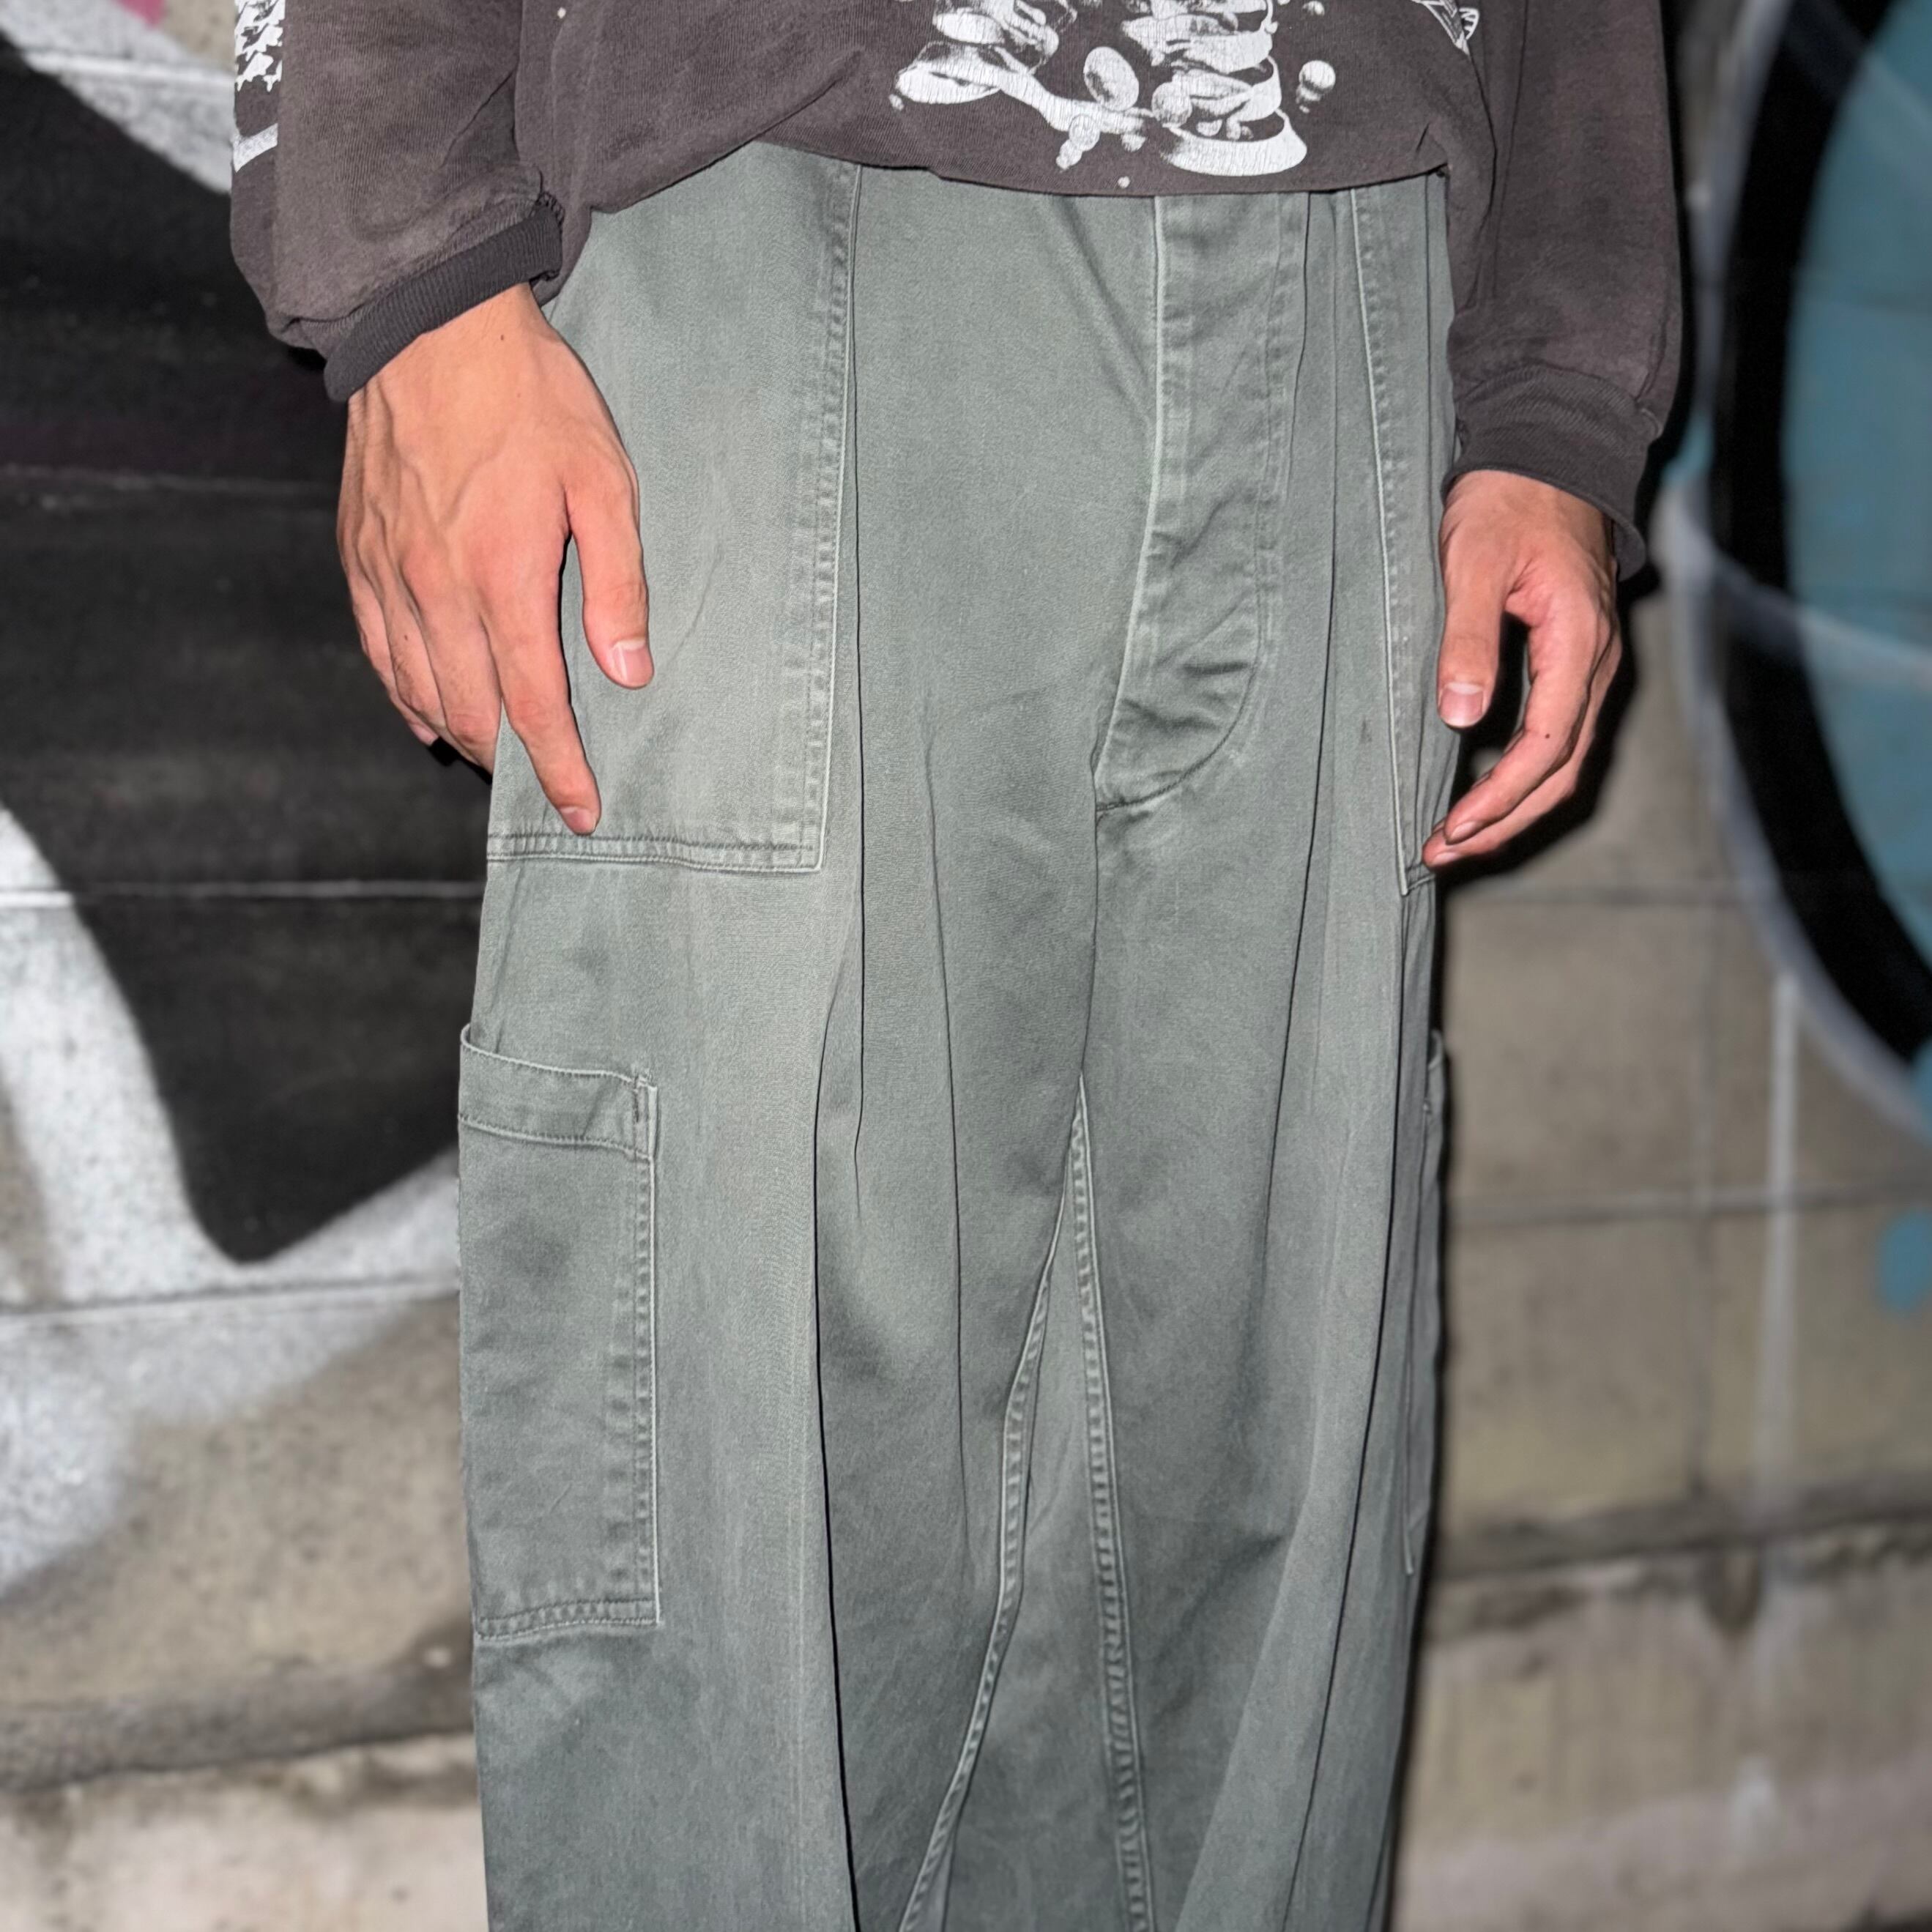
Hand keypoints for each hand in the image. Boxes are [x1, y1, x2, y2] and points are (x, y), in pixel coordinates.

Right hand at [338, 283, 649, 833]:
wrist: (430, 326)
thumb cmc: (529, 398)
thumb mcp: (604, 481)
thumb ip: (617, 584)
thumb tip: (629, 671)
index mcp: (503, 577)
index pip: (534, 706)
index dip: (559, 770)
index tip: (581, 812)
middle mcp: (436, 589)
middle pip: (474, 713)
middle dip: (514, 763)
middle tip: (549, 784)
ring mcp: (389, 575)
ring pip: (422, 692)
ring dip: (463, 736)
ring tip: (502, 756)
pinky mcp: (360, 556)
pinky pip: (380, 652)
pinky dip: (408, 696)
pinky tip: (432, 713)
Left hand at [1421, 471, 1620, 868]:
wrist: (1549, 453)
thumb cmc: (1508, 500)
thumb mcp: (1473, 563)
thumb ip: (1469, 640)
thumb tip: (1462, 717)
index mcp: (1579, 641)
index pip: (1546, 745)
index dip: (1500, 798)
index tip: (1452, 829)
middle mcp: (1598, 662)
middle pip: (1562, 770)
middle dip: (1504, 821)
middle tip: (1442, 853)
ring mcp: (1593, 664)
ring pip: (1566, 760)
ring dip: (1514, 806)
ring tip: (1457, 839)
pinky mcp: (1576, 661)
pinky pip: (1560, 735)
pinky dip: (1524, 775)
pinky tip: (1484, 791)